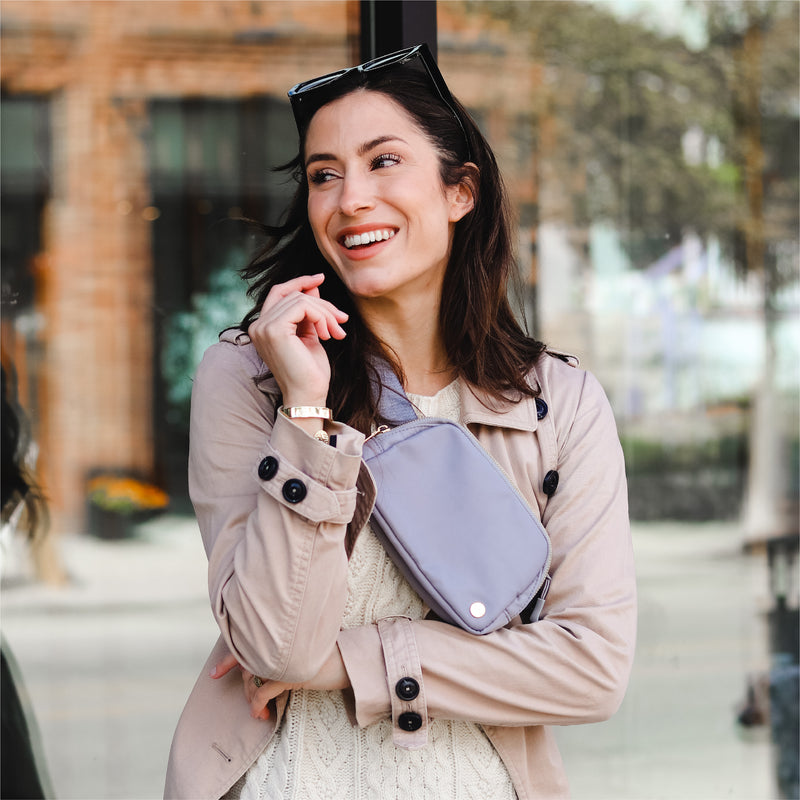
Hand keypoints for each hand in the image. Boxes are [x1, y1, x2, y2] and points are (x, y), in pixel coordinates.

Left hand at [210, 648, 350, 720]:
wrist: (349, 661)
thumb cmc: (328, 655)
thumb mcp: (303, 649)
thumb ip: (283, 651)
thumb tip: (264, 665)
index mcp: (280, 635)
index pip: (247, 643)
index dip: (228, 659)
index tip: (214, 674)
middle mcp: (279, 642)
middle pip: (248, 665)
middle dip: (243, 686)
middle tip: (250, 703)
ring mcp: (284, 657)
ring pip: (253, 679)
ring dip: (252, 698)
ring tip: (259, 711)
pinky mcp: (290, 673)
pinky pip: (264, 692)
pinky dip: (258, 705)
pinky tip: (262, 714)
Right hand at [247, 274, 347, 407]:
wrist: (308, 395)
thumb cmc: (310, 371)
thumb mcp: (310, 334)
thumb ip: (308, 311)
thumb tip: (314, 285)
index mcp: (263, 327)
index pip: (279, 292)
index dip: (299, 282)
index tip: (320, 278)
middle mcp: (258, 325)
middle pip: (293, 294)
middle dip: (322, 304)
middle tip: (341, 320)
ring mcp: (263, 327)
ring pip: (300, 299)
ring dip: (325, 313)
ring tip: (337, 331)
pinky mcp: (274, 329)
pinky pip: (302, 306)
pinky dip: (321, 316)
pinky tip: (327, 335)